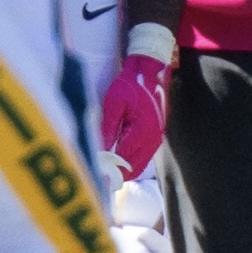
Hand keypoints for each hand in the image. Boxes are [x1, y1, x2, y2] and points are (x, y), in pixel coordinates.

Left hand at [98, 54, 171, 181]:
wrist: (149, 73)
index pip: (124, 160)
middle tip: (98, 179)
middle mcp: (152, 138)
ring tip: (105, 173)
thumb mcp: (113, 104)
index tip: (95, 177)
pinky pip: (143, 157)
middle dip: (116, 175)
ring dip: (124, 170)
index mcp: (142, 131)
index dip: (109, 171)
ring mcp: (156, 138)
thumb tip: (100, 152)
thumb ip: (108, 129)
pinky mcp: (155, 136)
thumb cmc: (130, 85)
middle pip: (134, 168)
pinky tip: (116, 161)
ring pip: (139, 165)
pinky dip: (130, 162)